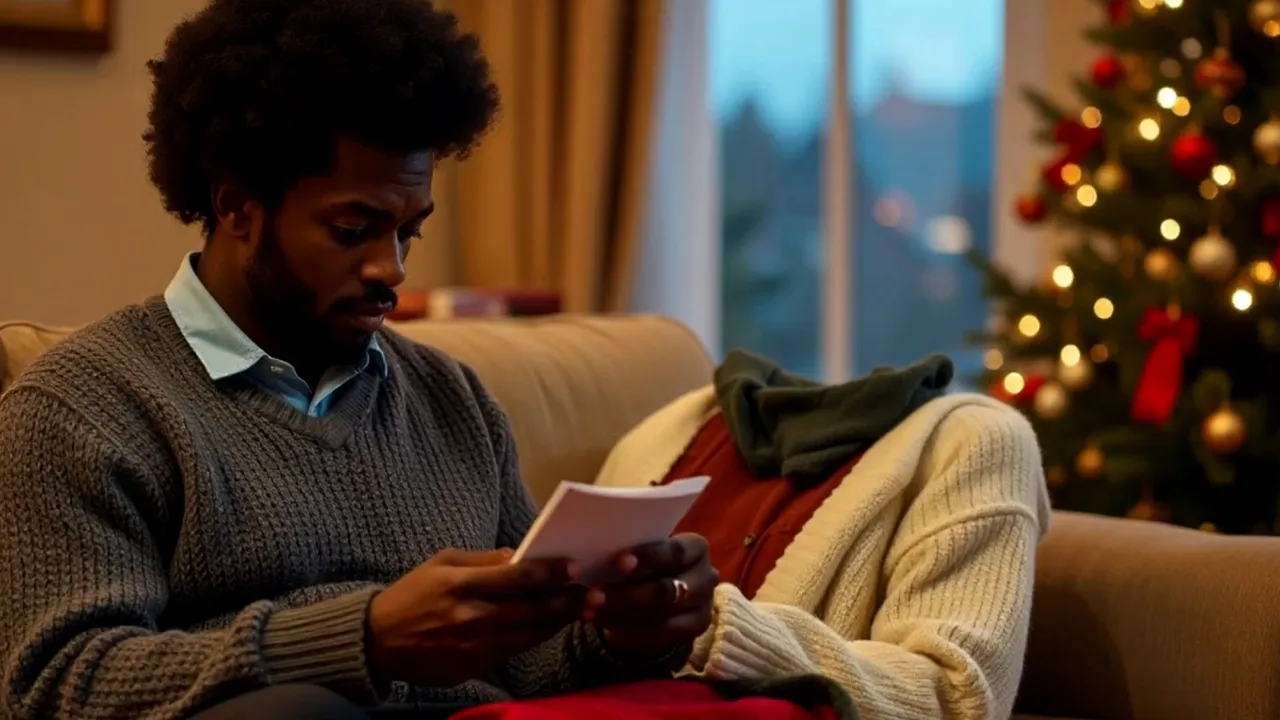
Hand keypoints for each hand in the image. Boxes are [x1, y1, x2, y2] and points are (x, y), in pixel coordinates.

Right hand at [367, 548, 582, 686]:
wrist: (378, 641)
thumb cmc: (412, 594)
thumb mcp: (441, 563)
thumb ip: (481, 560)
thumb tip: (518, 555)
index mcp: (461, 585)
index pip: (516, 578)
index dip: (549, 573)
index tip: (573, 567)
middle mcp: (471, 616)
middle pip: (530, 609)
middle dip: (566, 601)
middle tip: (594, 592)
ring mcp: (474, 645)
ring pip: (529, 633)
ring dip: (558, 622)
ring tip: (582, 610)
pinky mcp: (474, 666)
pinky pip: (514, 650)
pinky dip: (536, 638)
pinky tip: (551, 627)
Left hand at [591, 533, 717, 658]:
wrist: (661, 596)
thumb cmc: (646, 565)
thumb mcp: (642, 555)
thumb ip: (627, 554)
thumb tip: (588, 554)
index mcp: (696, 547)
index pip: (675, 552)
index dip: (648, 557)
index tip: (619, 562)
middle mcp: (707, 575)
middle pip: (667, 589)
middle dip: (627, 593)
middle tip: (592, 595)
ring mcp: (704, 606)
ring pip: (660, 615)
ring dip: (620, 614)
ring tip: (589, 611)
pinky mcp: (695, 629)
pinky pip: (658, 633)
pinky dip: (625, 627)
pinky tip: (600, 622)